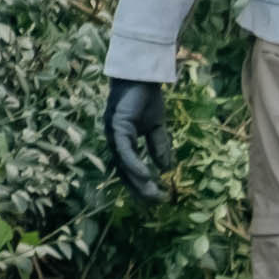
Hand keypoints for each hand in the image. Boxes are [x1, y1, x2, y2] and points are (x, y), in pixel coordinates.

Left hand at [100, 70, 174, 198]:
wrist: (143, 76)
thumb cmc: (146, 98)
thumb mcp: (156, 127)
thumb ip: (159, 147)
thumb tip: (166, 169)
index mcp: (122, 142)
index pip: (129, 169)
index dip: (140, 184)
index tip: (156, 197)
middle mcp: (114, 141)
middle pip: (124, 171)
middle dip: (139, 188)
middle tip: (155, 201)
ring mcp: (113, 134)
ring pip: (124, 164)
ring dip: (138, 181)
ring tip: (152, 193)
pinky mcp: (116, 126)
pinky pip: (124, 151)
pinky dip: (134, 164)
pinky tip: (146, 176)